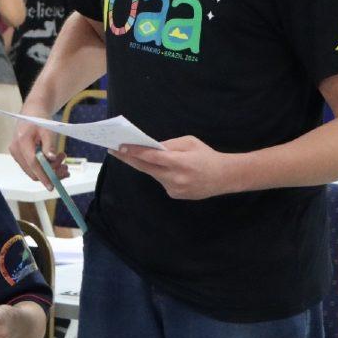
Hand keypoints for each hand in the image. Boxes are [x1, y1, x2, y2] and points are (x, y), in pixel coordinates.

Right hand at [8, 119, 66, 189]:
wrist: (31, 112)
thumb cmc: (39, 119)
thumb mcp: (47, 129)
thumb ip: (48, 145)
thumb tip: (50, 159)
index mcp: (22, 142)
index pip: (33, 164)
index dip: (43, 176)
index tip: (52, 186)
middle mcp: (16, 150)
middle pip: (33, 171)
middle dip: (50, 173)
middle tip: (66, 167)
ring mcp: (16, 154)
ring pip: (33, 171)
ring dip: (49, 170)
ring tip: (63, 161)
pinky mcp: (20, 156)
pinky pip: (32, 167)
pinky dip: (44, 167)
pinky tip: (55, 161)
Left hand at [109, 135, 234, 199]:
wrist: (225, 177)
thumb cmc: (207, 156)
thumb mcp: (190, 142)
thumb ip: (169, 145)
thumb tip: (150, 146)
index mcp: (180, 162)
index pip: (151, 156)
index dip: (133, 152)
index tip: (119, 147)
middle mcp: (175, 178)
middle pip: (145, 167)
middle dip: (128, 158)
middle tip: (113, 150)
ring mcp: (174, 189)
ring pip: (153, 174)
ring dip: (145, 165)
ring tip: (133, 154)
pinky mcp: (175, 195)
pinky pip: (161, 181)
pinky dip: (160, 173)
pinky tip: (165, 168)